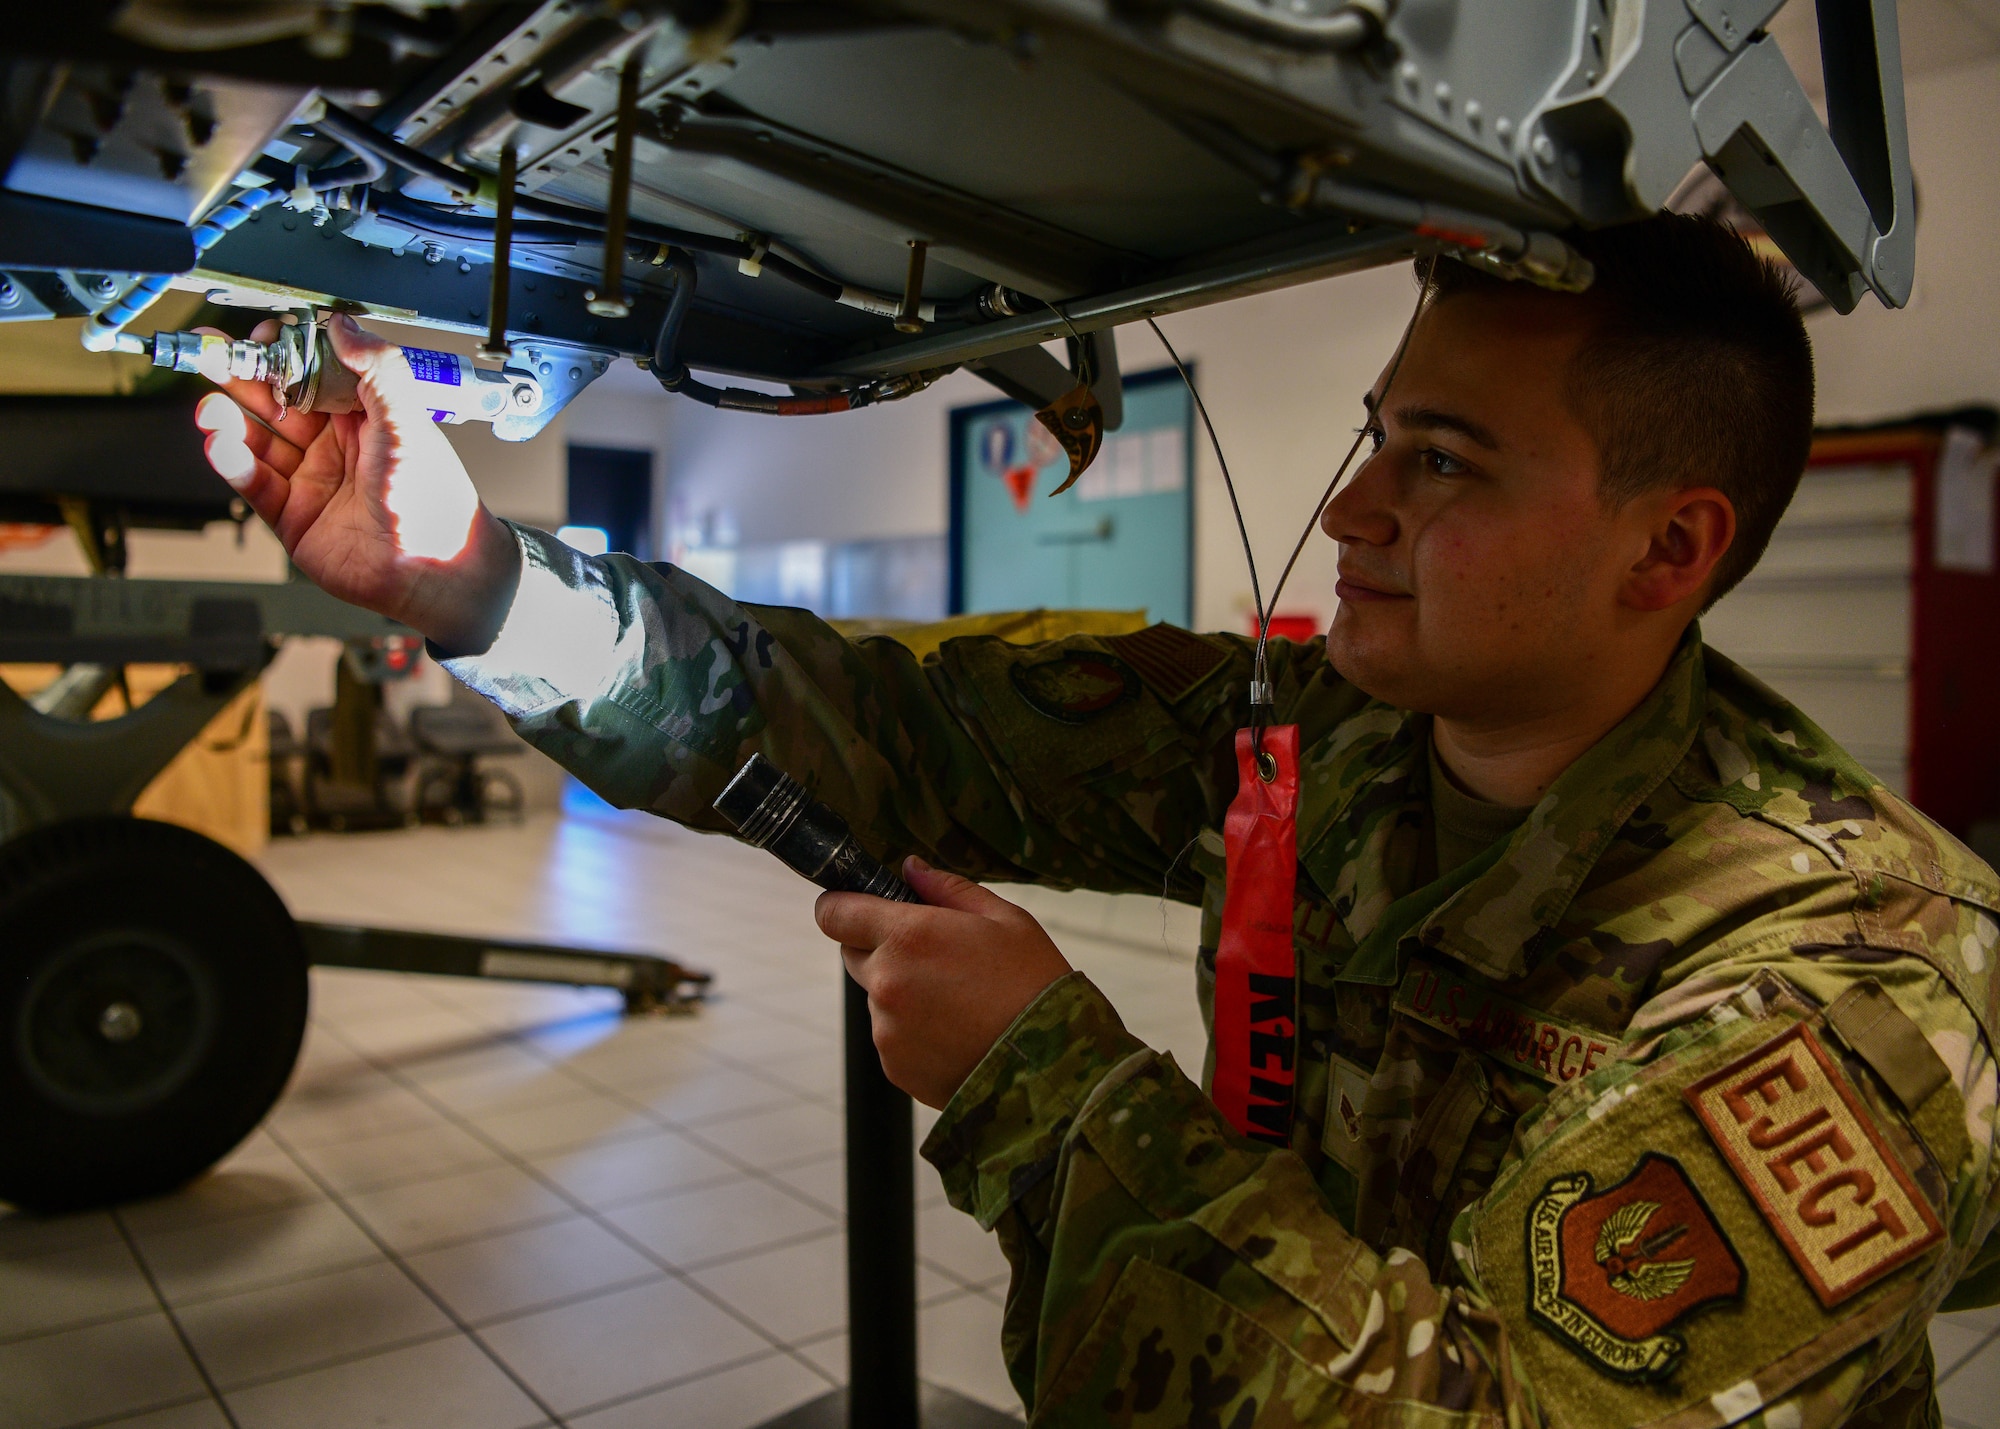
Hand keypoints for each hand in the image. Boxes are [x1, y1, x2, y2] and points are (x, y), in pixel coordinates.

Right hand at [193, 313, 518, 651]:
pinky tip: (218, 442)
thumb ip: (376, 368)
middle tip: (211, 355)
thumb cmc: (431, 498)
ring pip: (256, 440)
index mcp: (365, 417)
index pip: (311, 373)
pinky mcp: (292, 516)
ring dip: (228, 419)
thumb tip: (343, 324)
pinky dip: (231, 460)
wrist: (432, 568)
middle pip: (275, 402)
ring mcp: (311, 480)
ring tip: (208, 405)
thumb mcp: (407, 420)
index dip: (284, 354)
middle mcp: (335, 445)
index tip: (261, 336)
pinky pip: (253, 482)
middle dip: (241, 377)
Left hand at [816, 857, 1073, 1108]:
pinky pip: (892, 1036)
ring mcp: (887, 1029)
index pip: (834, 914)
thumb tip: (910, 869)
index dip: (840, 907)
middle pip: (853, 954)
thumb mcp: (1004, 920)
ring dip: (902, 994)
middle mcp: (887, 982)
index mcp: (908, 936)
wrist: (1051, 1066)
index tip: (852, 907)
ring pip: (878, 998)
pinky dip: (914, 1032)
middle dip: (881, 949)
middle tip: (933, 958)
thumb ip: (948, 888)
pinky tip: (956, 1032)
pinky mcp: (894, 1066)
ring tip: (958, 1003)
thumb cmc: (1034, 985)